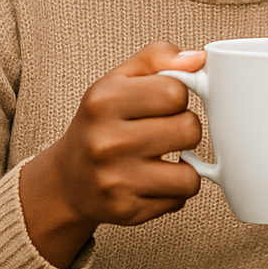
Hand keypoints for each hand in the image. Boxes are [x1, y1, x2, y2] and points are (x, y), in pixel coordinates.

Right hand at [19, 42, 205, 267]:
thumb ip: (159, 58)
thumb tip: (199, 59)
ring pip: (191, 173)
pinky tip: (154, 181)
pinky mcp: (126, 211)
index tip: (164, 103)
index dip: (178, 96)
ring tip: (163, 158)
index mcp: (104, 101)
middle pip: (189, 129)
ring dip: (186, 165)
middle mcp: (105, 142)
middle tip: (163, 132)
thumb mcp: (119, 79)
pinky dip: (174, 190)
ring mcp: (115, 180)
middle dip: (184, 129)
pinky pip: (180, 199)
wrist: (68, 178)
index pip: (175, 91)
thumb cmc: (102, 122)